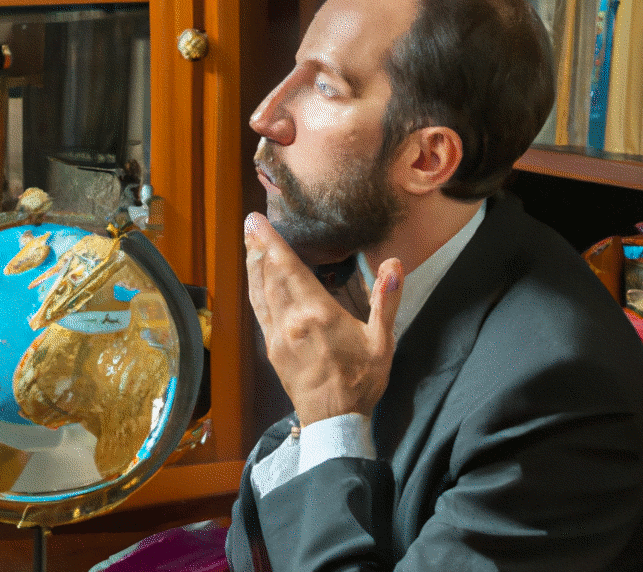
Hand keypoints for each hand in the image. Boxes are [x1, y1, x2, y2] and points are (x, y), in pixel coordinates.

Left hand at [245, 212, 403, 426]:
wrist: (334, 421)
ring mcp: (277, 335)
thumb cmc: (360, 381)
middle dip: (258, 247)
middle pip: (269, 276)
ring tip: (248, 242)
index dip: (271, 243)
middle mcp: (291, 321)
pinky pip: (259, 311)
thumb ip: (385, 301)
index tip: (258, 221)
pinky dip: (254, 290)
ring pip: (259, 292)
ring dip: (252, 265)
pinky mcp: (271, 348)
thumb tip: (394, 264)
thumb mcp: (382, 342)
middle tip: (250, 223)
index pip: (288, 269)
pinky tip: (254, 281)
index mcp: (317, 314)